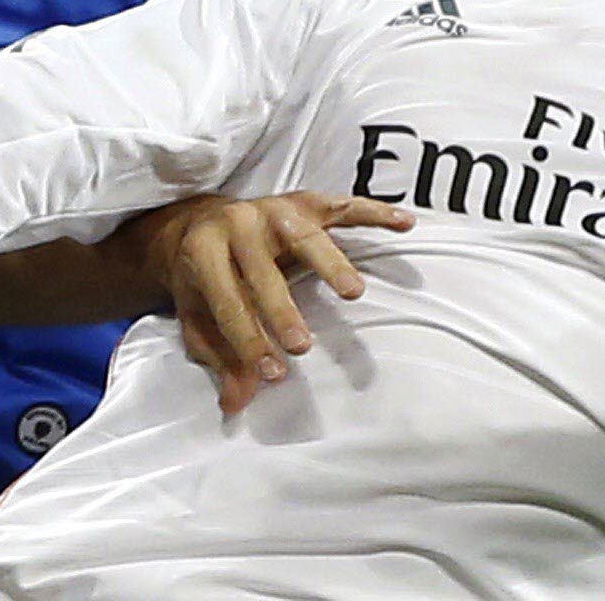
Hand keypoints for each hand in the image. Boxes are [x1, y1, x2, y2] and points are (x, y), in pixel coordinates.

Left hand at [103, 190, 415, 414]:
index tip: (272, 375)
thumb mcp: (200, 319)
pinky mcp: (304, 201)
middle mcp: (238, 222)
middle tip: (302, 346)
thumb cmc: (203, 279)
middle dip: (281, 308)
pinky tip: (404, 224)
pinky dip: (375, 213)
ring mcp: (274, 208)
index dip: (246, 339)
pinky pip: (343, 206)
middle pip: (262, 267)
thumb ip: (219, 358)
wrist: (200, 222)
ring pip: (304, 233)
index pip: (225, 298)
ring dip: (330, 262)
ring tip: (354, 293)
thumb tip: (237, 402)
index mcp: (204, 249)